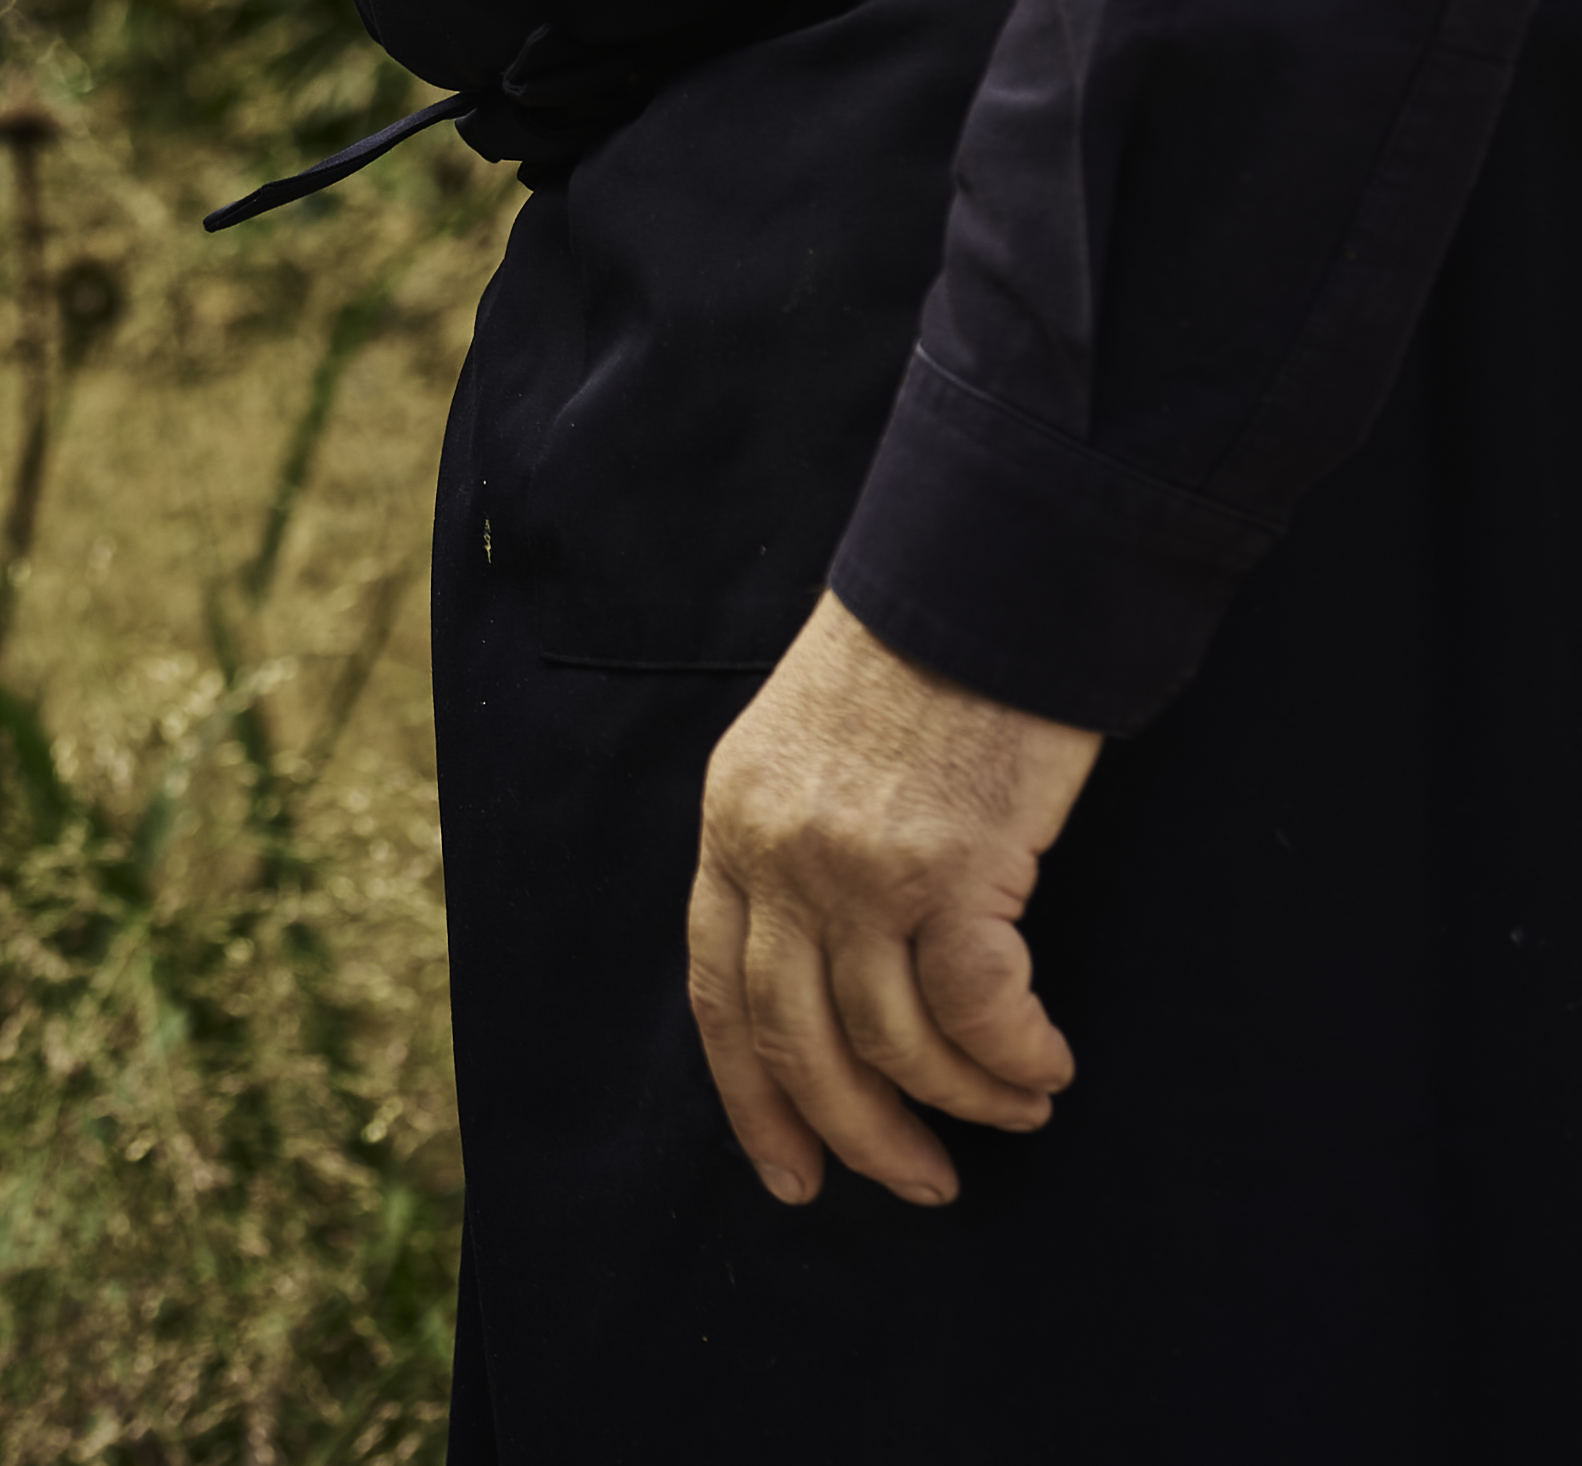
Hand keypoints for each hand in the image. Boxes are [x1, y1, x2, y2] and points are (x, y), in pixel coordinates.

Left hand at [688, 590, 1103, 1206]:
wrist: (980, 579)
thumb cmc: (914, 665)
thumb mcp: (805, 753)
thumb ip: (796, 851)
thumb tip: (833, 975)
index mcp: (730, 826)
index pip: (717, 991)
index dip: (750, 1097)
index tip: (790, 1173)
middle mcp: (777, 855)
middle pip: (795, 1039)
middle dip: (857, 1132)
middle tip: (920, 1182)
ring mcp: (859, 866)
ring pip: (892, 1040)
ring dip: (962, 1100)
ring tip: (1015, 1107)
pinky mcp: (953, 867)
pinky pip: (976, 1010)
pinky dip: (1013, 1057)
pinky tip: (1045, 1067)